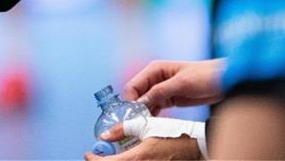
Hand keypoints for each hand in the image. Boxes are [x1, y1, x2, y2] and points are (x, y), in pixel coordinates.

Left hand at [84, 121, 201, 159]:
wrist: (195, 146)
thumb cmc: (174, 135)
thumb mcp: (146, 126)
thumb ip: (123, 130)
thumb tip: (106, 135)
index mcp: (138, 158)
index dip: (94, 160)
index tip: (88, 154)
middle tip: (99, 156)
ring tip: (113, 156)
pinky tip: (127, 157)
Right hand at [123, 59, 225, 115]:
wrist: (224, 82)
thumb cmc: (205, 75)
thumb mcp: (182, 83)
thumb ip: (160, 91)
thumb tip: (141, 101)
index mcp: (155, 69)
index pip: (134, 85)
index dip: (131, 99)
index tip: (134, 113)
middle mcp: (156, 78)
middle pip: (137, 94)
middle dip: (136, 107)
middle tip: (139, 120)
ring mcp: (162, 89)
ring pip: (144, 102)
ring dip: (143, 112)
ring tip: (145, 123)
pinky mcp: (169, 99)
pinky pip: (154, 107)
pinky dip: (152, 114)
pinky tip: (153, 122)